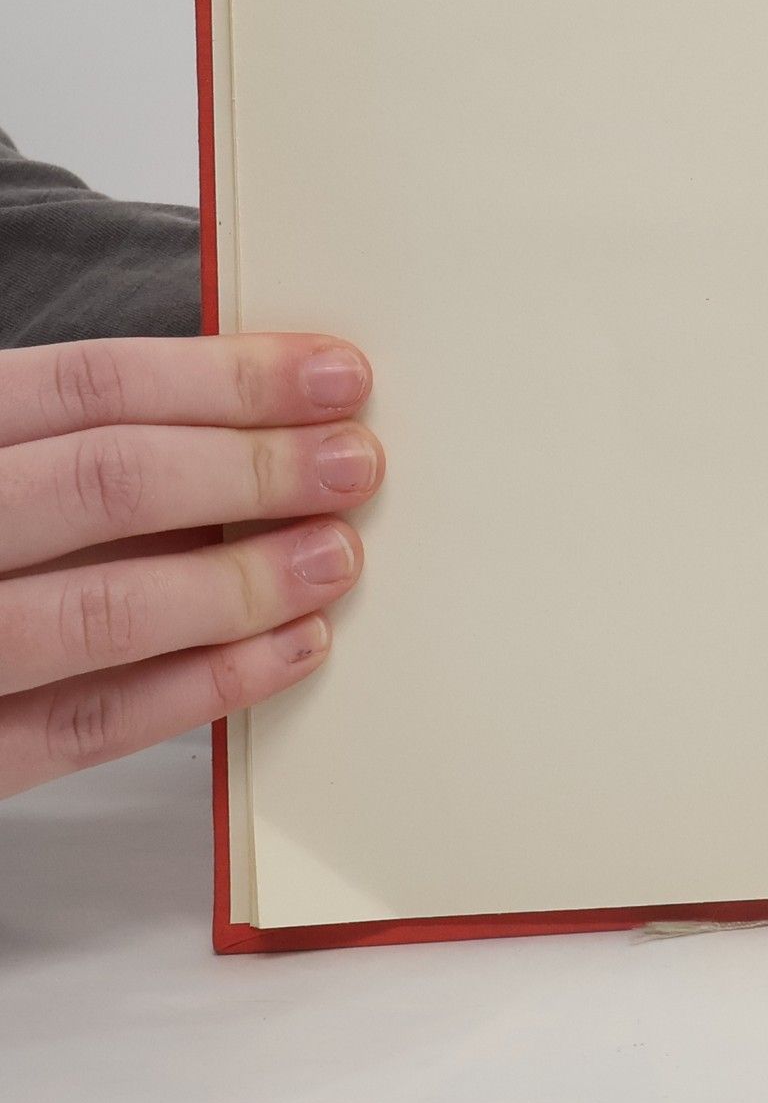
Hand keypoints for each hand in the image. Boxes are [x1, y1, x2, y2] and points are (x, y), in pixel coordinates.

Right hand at [0, 335, 382, 796]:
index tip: (336, 375)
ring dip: (241, 582)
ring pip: (99, 610)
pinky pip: (84, 727)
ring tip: (339, 556)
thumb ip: (75, 445)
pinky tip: (291, 651)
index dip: (227, 378)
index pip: (87, 386)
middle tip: (357, 464)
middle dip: (253, 470)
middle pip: (104, 483)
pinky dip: (202, 687)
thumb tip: (261, 422)